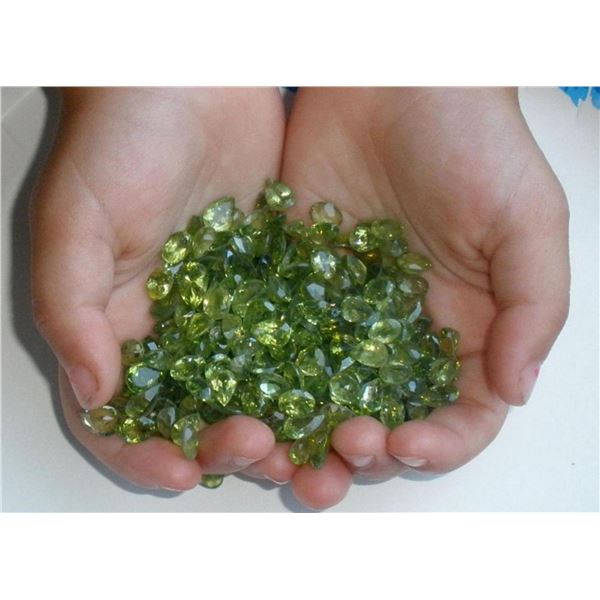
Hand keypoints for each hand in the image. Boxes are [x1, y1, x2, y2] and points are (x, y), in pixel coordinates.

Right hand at [31, 88, 284, 489]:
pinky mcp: (277, 281)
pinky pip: (298, 338)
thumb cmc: (118, 140)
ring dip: (283, 422)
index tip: (184, 472)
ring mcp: (230, 308)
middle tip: (265, 452)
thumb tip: (96, 394)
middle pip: (199, 412)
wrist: (189, 76)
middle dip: (228, 445)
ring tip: (315, 443)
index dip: (148, 453)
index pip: (125, 415)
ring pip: (257, 386)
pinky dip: (317, 370)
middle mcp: (175, 326)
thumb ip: (72, 310)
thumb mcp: (75, 222)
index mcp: (117, 325)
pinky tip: (344, 389)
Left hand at [243, 87, 569, 508]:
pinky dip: (264, 376)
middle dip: (366, 450)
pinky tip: (246, 395)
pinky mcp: (294, 284)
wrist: (391, 80)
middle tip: (340, 452)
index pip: (460, 412)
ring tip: (286, 448)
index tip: (408, 445)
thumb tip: (516, 388)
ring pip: (325, 394)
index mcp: (464, 327)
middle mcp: (401, 332)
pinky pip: (277, 342)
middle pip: (386, 416)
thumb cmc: (472, 142)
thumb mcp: (526, 220)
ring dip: (308, 430)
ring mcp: (343, 312)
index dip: (440, 442)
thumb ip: (532, 307)